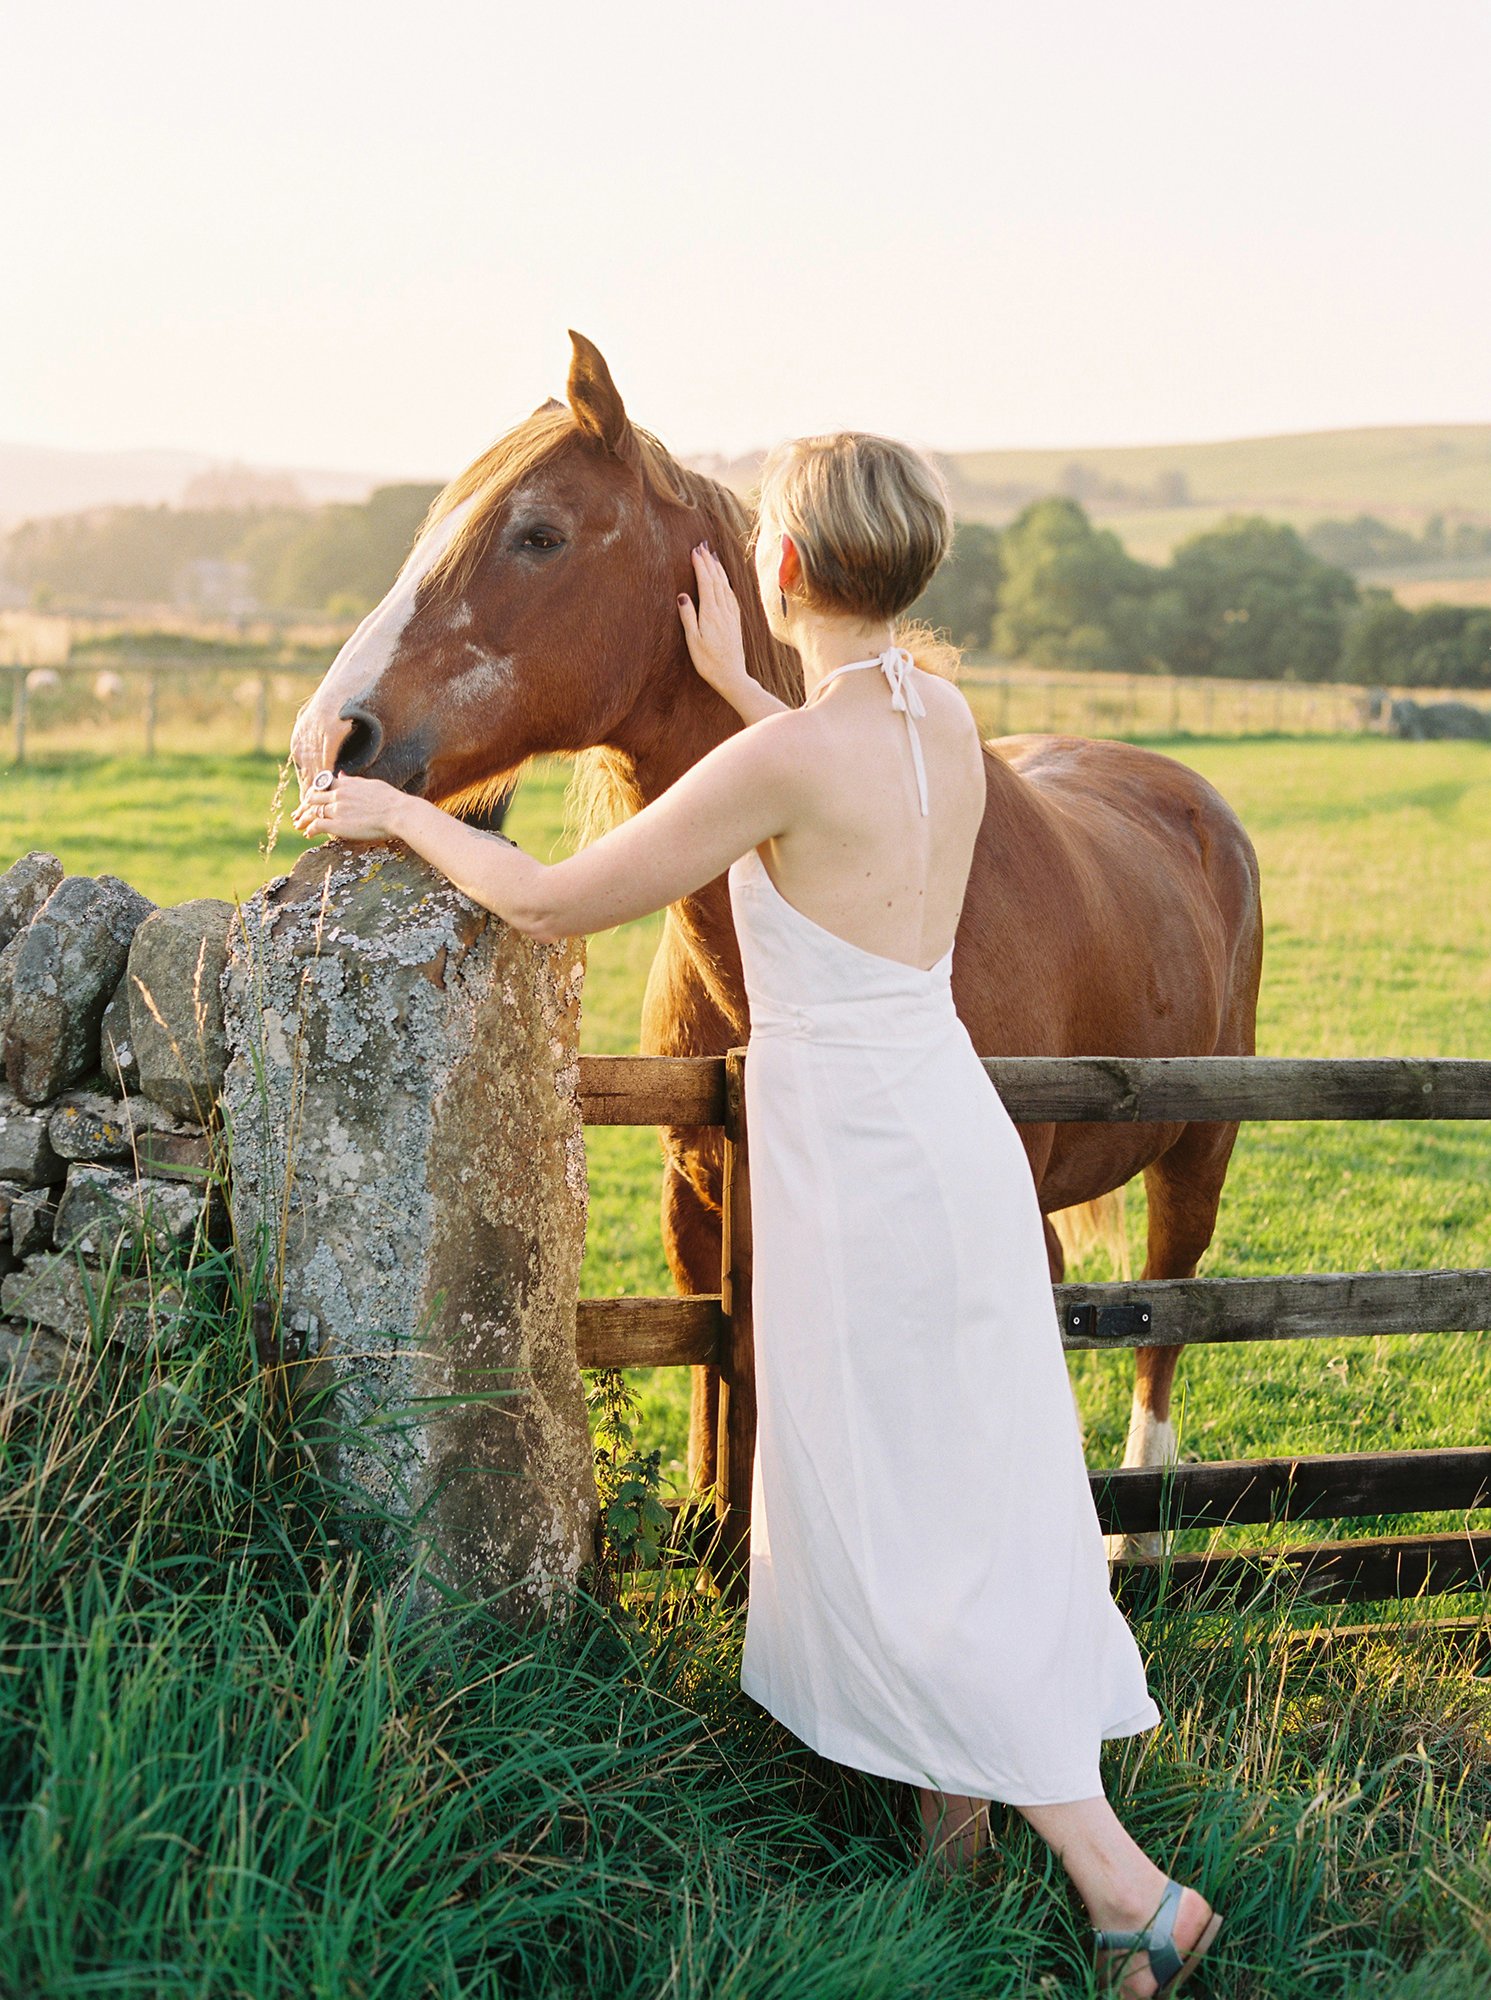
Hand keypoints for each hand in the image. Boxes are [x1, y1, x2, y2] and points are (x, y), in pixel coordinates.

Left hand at [290, 771, 407, 843]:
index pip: (322, 784)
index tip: (310, 798)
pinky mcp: (338, 825)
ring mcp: (337, 809)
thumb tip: (341, 775)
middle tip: (299, 813)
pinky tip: (308, 834)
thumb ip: (353, 781)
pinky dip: (310, 829)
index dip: (314, 792)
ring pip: (312, 811)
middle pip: (313, 797)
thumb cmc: (391, 800)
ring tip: (299, 824)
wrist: (398, 813)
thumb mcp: (370, 784)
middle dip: (304, 805)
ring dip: (303, 818)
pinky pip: (317, 825)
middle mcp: (339, 794)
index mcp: (346, 784)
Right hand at [677, 543, 747, 698]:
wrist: (732, 676)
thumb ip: (688, 617)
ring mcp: (732, 615)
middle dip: (709, 561)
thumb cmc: (708, 662)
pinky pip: (731, 595)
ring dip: (719, 569)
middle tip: (702, 545)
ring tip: (713, 556)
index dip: (700, 565)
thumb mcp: (693, 641)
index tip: (694, 551)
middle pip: (716, 580)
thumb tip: (682, 596)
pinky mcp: (736, 621)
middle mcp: (723, 610)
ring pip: (725, 585)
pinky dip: (726, 583)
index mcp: (711, 613)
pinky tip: (724, 581)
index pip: (706, 582)